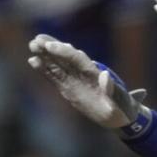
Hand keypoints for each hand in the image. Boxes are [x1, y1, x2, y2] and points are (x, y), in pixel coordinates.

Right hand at [26, 36, 150, 135]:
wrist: (121, 117)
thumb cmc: (124, 110)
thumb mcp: (122, 102)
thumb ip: (112, 90)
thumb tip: (104, 74)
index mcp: (95, 74)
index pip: (78, 59)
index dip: (64, 52)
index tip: (51, 46)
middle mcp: (83, 74)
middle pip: (66, 57)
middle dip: (52, 48)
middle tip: (37, 40)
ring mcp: (75, 80)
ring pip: (58, 64)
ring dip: (45, 55)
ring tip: (31, 45)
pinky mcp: (69, 88)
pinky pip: (55, 77)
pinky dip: (44, 69)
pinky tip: (33, 61)